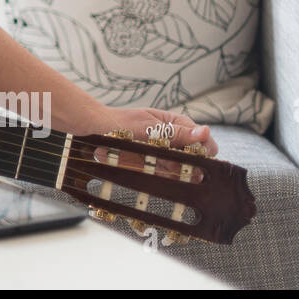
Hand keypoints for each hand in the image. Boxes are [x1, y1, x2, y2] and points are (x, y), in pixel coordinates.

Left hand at [72, 106, 218, 178]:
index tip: (194, 159)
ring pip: (179, 170)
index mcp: (177, 124)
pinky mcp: (152, 165)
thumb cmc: (121, 123)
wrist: (94, 130)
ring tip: (149, 163)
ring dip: (168, 170)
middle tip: (167, 163)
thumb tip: (205, 132)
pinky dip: (155, 175)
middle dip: (185, 165)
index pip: (205, 142)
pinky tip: (144, 170)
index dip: (203, 152)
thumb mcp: (149, 126)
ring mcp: (163, 153)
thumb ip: (176, 132)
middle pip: (195, 159)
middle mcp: (174, 140)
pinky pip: (162, 175)